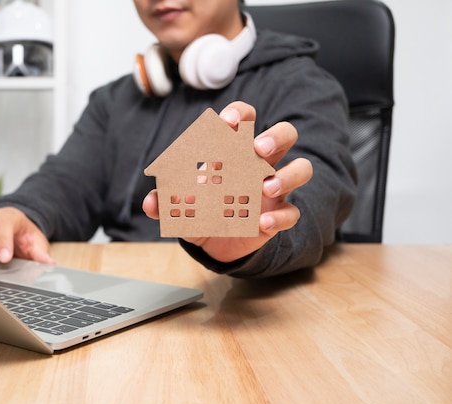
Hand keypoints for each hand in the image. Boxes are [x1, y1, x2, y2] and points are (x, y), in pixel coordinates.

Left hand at [142, 101, 312, 262]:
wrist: (215, 242)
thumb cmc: (201, 210)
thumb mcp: (181, 206)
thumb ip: (167, 201)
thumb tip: (151, 203)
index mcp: (235, 149)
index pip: (246, 119)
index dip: (240, 113)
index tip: (228, 120)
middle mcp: (261, 163)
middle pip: (285, 134)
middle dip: (276, 135)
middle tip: (258, 148)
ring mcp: (274, 188)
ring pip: (301, 168)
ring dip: (287, 174)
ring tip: (266, 186)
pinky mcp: (279, 214)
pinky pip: (292, 212)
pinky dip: (280, 216)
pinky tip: (263, 222)